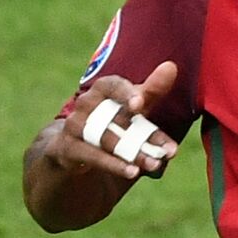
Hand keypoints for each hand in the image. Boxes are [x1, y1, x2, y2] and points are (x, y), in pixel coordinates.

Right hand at [47, 62, 179, 179]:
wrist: (73, 148)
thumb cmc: (112, 119)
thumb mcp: (133, 106)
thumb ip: (151, 90)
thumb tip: (171, 66)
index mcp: (102, 89)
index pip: (112, 85)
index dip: (126, 93)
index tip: (140, 104)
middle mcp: (84, 104)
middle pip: (117, 118)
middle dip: (146, 136)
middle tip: (169, 151)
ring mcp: (73, 126)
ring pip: (107, 140)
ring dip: (134, 154)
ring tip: (155, 164)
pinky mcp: (66, 149)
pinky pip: (92, 156)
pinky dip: (114, 164)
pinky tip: (133, 171)